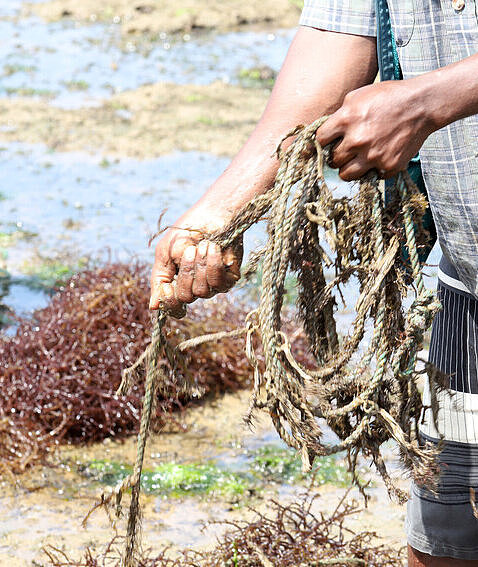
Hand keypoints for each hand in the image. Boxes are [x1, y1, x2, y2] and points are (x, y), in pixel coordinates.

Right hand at [149, 208, 241, 314]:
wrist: (211, 214)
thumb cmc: (186, 232)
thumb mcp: (165, 254)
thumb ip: (159, 280)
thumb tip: (153, 307)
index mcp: (179, 283)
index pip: (174, 307)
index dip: (170, 302)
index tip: (167, 286)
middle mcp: (197, 288)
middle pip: (187, 298)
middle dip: (186, 272)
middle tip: (190, 250)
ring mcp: (214, 285)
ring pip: (202, 292)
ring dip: (200, 266)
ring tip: (203, 245)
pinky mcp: (230, 278)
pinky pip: (219, 283)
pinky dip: (213, 264)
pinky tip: (213, 248)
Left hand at [316, 80, 434, 180]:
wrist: (422, 105)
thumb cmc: (388, 97)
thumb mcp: (357, 97)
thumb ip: (339, 115)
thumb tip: (324, 134)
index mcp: (346, 119)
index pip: (320, 141)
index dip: (324, 142)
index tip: (329, 142)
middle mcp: (357, 140)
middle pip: (333, 160)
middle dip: (338, 155)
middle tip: (348, 149)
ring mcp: (373, 156)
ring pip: (346, 175)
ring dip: (349, 168)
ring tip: (358, 158)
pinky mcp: (388, 166)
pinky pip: (371, 176)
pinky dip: (374, 169)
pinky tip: (380, 156)